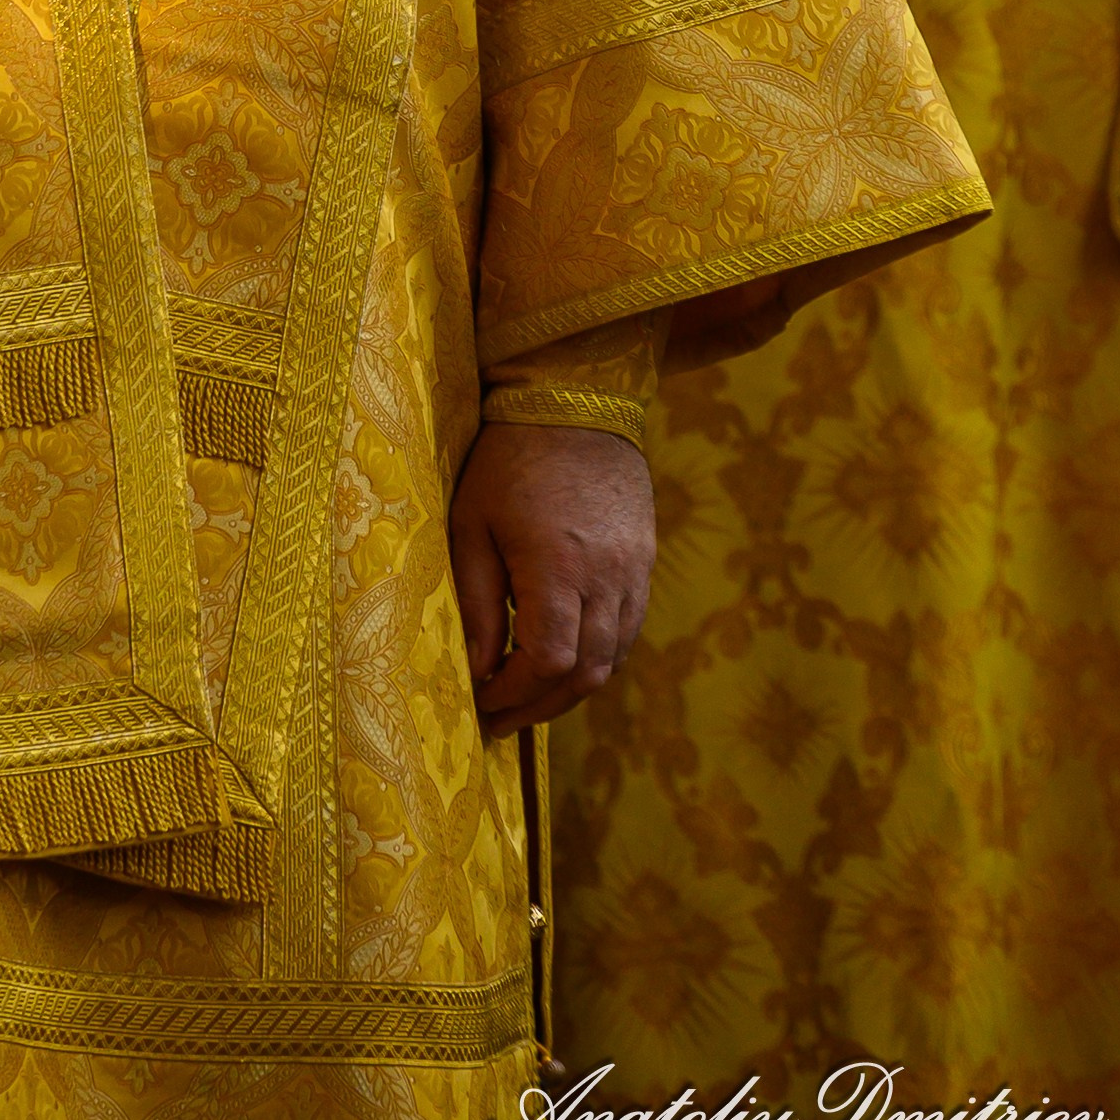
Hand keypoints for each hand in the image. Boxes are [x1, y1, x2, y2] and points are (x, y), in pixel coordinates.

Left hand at [449, 422, 654, 737]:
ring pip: (614, 658)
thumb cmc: (508, 459)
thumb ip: (478, 603)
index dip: (513, 695)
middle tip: (500, 719)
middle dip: (540, 706)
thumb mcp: (472, 525)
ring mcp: (635, 571)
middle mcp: (607, 578)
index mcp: (558, 568)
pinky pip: (629, 629)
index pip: (547, 663)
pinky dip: (598, 655)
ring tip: (527, 696)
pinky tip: (564, 657)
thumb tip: (477, 671)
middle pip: (587, 674)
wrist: (574, 400)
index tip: (481, 703)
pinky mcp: (646, 561)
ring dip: (571, 688)